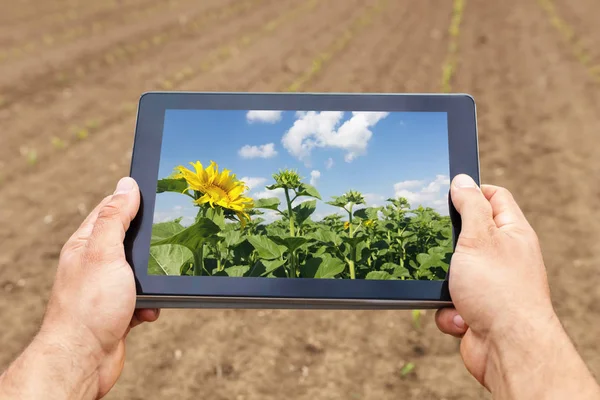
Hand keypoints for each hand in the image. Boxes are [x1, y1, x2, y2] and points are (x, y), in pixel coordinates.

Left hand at [0, 177, 159, 398]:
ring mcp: (107, 287)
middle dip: (150, 244)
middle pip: (129, 240)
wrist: (83, 360)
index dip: (133, 199)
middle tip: (167, 241)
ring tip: (153, 286)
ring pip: (141, 271)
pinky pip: (143, 298)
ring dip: (153, 279)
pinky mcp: (118, 310)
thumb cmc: (89, 307)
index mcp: (87, 243)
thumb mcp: (104, 253)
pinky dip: (150, 304)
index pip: (110, 209)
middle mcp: (95, 263)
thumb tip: (127, 185)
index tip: (158, 191)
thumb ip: (115, 218)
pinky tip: (148, 311)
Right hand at [436, 174, 599, 397]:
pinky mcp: (475, 309)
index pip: (495, 197)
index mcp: (512, 233)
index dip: (472, 191)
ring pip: (451, 270)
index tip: (448, 193)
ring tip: (454, 290)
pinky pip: (449, 300)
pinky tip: (461, 316)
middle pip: (468, 234)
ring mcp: (489, 284)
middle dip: (447, 244)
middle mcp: (503, 256)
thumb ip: (470, 205)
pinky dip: (448, 309)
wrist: (507, 349)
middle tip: (434, 242)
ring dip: (444, 282)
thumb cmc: (499, 290)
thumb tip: (463, 180)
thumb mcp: (479, 236)